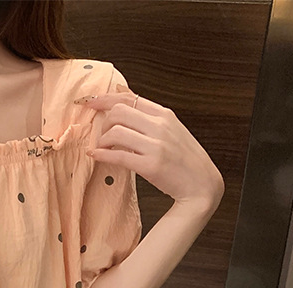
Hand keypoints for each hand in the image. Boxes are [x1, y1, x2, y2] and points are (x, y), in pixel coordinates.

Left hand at [77, 83, 224, 210]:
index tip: (91, 103)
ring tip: (102, 149)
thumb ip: (150, 118)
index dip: (106, 99)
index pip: (130, 98)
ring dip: (102, 141)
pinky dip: (102, 154)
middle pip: (119, 112)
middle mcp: (161, 126)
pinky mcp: (151, 166)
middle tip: (102, 136)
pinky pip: (118, 156)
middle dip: (103, 123)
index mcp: (165, 115)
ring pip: (116, 132)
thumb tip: (123, 98)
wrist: (201, 184)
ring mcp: (156, 146)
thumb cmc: (184, 159)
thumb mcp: (171, 130)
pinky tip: (95, 155)